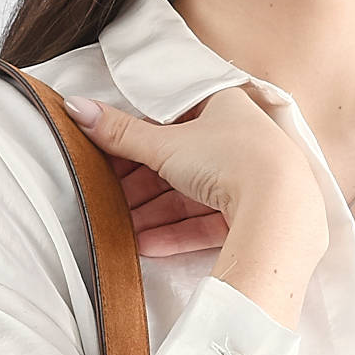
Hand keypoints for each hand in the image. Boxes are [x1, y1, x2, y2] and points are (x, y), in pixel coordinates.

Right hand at [61, 87, 325, 259]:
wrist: (279, 207)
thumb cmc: (230, 159)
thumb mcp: (166, 144)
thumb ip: (120, 133)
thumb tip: (75, 108)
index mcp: (224, 106)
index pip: (171, 123)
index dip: (137, 143)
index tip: (109, 161)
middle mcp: (239, 141)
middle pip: (179, 165)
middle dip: (141, 187)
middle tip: (109, 200)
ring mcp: (247, 181)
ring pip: (190, 197)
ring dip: (154, 215)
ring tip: (122, 230)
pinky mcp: (250, 217)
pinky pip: (206, 224)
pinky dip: (176, 234)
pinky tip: (146, 247)